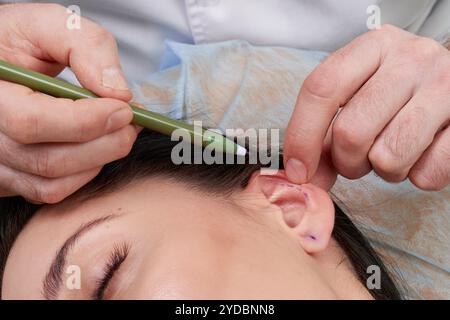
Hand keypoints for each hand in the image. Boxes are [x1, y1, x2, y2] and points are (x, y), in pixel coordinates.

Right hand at [0, 3, 137, 202]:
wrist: (5, 60)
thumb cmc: (22, 41)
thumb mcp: (50, 25)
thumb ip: (86, 47)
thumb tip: (118, 92)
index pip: (34, 122)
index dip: (88, 121)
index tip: (126, 108)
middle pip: (49, 160)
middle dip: (105, 144)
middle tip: (132, 121)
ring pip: (53, 183)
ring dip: (99, 159)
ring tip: (117, 130)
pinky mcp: (8, 178)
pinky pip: (50, 191)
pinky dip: (83, 173)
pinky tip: (95, 146)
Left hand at [284, 25, 449, 190]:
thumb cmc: (397, 96)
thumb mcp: (359, 95)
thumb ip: (324, 132)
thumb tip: (301, 176)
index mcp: (373, 47)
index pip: (322, 88)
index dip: (301, 136)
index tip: (298, 170)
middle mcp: (411, 58)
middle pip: (350, 131)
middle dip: (346, 161)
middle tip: (358, 158)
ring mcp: (445, 86)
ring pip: (388, 156)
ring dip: (383, 170)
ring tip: (392, 152)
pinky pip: (427, 173)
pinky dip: (417, 175)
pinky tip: (422, 153)